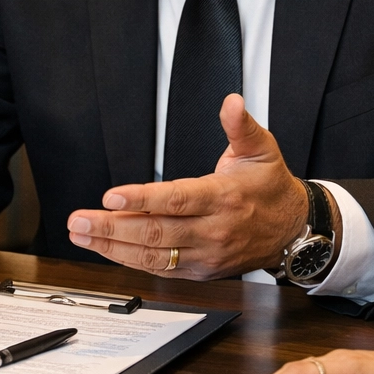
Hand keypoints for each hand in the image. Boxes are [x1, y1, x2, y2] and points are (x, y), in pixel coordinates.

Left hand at [65, 94, 308, 278]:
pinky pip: (160, 268)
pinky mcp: (200, 270)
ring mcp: (205, 255)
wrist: (293, 230)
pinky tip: (106, 250)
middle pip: (156, 231)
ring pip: (153, 254)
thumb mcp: (262, 148)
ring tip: (82, 235)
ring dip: (112, 246)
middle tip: (79, 220)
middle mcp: (212, 230)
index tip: (111, 196)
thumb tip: (231, 103)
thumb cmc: (271, 187)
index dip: (141, 199)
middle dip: (112, 227)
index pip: (176, 200)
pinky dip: (130, 261)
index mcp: (223, 198)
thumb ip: (240, 126)